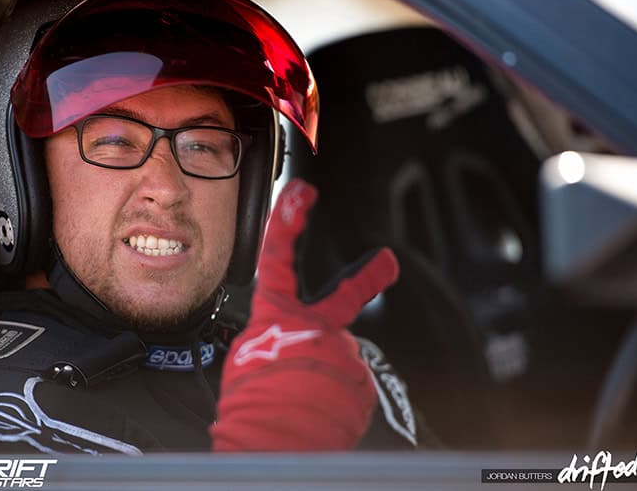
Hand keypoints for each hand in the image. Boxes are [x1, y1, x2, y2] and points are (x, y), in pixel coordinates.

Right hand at [211, 179, 398, 450]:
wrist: (274, 443)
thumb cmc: (251, 407)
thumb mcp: (249, 359)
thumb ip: (276, 338)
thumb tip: (298, 343)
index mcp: (275, 318)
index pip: (279, 259)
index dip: (290, 221)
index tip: (304, 193)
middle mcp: (314, 328)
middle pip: (345, 295)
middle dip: (370, 274)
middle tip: (387, 260)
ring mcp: (342, 353)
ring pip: (340, 360)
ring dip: (327, 377)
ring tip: (307, 402)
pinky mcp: (363, 382)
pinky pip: (351, 386)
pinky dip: (338, 398)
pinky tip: (322, 412)